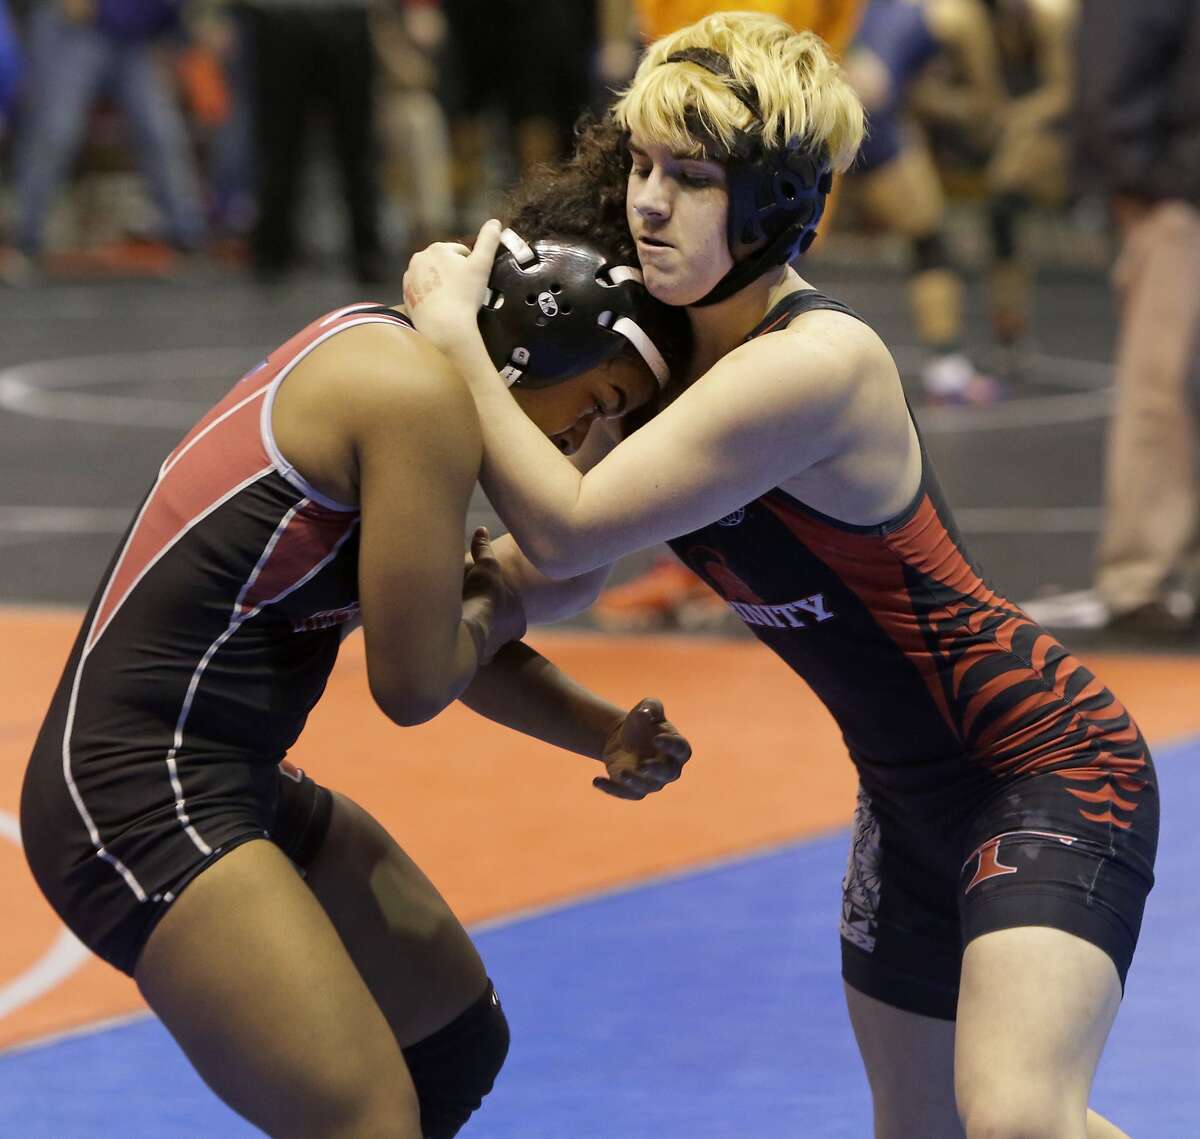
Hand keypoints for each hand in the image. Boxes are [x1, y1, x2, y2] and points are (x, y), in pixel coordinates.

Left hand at [403, 220, 503, 352]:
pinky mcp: (406, 295)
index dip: (470, 266)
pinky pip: (422, 290)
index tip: (474, 281)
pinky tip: (440, 306)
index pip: (460, 252)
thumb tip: (495, 222)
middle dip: (454, 273)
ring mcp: (410, 277)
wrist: (444, 325)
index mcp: (437, 248)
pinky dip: (430, 295)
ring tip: (452, 299)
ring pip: (432, 276)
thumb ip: (489, 241)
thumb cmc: (465, 294)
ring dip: (441, 283)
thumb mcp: (482, 265)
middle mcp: (419, 258)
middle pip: (443, 263)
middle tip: (465, 292)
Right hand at [462, 526, 525, 662]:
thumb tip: (482, 530)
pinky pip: (467, 650)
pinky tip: (450, 634)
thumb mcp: (485, 568)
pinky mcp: (470, 662)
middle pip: (501, 628)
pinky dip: (460, 642)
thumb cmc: (481, 598)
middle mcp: (507, 640)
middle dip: (490, 619)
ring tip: (461, 619)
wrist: (466, 630)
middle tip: (475, 608)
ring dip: (475, 631)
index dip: (503, 604)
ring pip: (484, 641)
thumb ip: (483, 550)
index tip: (490, 598)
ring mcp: (490, 653)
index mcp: (518, 621)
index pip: (515, 614)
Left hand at [596, 698, 691, 800]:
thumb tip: (644, 715)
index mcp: (677, 747)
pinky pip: (625, 793)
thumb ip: (650, 707)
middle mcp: (669, 767)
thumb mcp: (647, 706)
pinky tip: (597, 780)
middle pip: (668, 773)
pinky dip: (612, 789)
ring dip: (634, 782)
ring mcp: (652, 781)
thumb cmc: (642, 721)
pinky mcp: (633, 789)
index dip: (671, 746)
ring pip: (646, 787)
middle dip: (656, 771)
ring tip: (621, 773)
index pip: (681, 749)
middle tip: (643, 765)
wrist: (623, 737)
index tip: (656, 739)